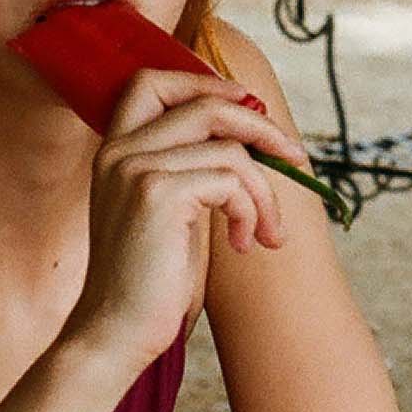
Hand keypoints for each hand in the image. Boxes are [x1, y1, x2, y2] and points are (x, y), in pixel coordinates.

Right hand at [58, 66, 316, 375]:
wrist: (116, 331)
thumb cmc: (148, 281)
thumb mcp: (169, 212)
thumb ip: (192, 170)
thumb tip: (254, 140)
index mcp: (115, 150)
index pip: (151, 81)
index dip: (204, 82)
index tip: (248, 108)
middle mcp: (120, 150)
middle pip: (206, 103)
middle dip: (263, 128)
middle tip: (296, 160)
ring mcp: (136, 167)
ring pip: (231, 150)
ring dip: (264, 193)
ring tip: (265, 233)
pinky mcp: (158, 193)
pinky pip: (232, 179)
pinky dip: (252, 211)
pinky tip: (244, 242)